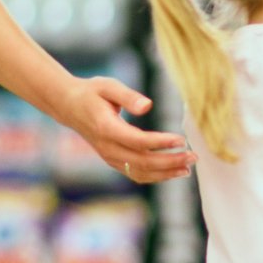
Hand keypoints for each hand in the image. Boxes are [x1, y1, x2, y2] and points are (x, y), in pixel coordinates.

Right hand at [54, 76, 195, 182]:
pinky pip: (136, 174)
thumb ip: (128, 96)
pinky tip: (174, 171)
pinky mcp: (113, 161)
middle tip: (193, 156)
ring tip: (188, 168)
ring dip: (166, 173)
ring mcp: (109, 157)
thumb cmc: (92, 92)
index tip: (181, 139)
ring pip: (140, 172)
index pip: (137, 141)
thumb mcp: (108, 86)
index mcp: (106, 128)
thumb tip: (148, 105)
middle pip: (142, 161)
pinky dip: (156, 176)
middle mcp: (107, 148)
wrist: (69, 106)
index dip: (160, 142)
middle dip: (170, 161)